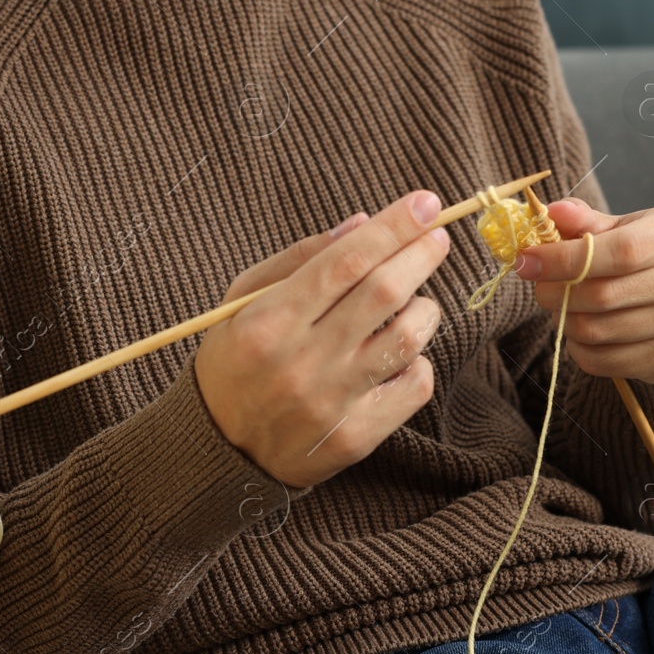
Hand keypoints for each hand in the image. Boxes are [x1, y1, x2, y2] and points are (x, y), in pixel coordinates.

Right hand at [195, 191, 451, 488]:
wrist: (218, 450)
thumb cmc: (233, 361)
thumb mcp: (242, 301)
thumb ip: (298, 259)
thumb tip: (363, 223)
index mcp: (266, 323)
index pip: (344, 262)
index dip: (391, 227)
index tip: (425, 203)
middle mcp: (300, 362)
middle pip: (383, 293)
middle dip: (420, 255)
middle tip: (435, 238)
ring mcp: (331, 402)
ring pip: (408, 338)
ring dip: (423, 309)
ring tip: (414, 302)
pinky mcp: (356, 437)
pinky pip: (414, 387)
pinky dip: (418, 361)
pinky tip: (400, 354)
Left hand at [515, 199, 653, 384]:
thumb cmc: (642, 255)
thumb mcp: (620, 226)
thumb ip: (584, 221)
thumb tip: (551, 212)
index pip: (620, 251)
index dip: (565, 259)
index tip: (527, 262)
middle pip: (603, 295)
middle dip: (555, 293)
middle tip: (540, 288)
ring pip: (597, 331)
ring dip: (564, 320)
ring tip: (564, 306)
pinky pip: (601, 360)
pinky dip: (577, 347)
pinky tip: (582, 330)